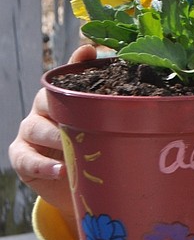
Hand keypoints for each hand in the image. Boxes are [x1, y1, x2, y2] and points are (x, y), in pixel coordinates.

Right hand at [8, 43, 96, 232]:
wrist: (75, 188)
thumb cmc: (90, 153)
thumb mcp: (104, 132)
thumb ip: (111, 107)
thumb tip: (124, 72)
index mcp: (62, 99)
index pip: (67, 79)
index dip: (76, 64)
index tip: (89, 51)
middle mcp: (43, 110)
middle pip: (47, 99)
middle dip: (65, 108)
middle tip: (88, 119)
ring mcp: (29, 132)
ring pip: (37, 128)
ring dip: (55, 137)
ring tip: (73, 149)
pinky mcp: (21, 157)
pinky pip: (28, 159)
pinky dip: (44, 165)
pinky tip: (60, 170)